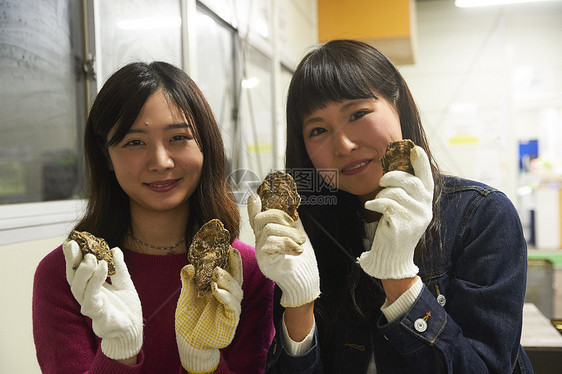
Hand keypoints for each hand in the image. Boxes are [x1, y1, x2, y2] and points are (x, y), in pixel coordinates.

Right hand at [63, 240, 142, 359]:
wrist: (133, 328)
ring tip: (91, 257)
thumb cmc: (126, 307)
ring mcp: (90, 306)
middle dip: (72, 260)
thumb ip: (119, 267)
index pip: (78, 270)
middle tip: (75, 245)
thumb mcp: (125, 282)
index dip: (73, 256)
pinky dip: (96, 281)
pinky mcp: (97, 315)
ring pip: (79, 288)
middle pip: (73, 277)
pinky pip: (92, 298)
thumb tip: (114, 248)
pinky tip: (103, 267)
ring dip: (84, 270)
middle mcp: (86, 296)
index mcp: (91, 287)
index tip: (72, 240)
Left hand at [175, 247, 242, 373]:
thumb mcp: (186, 297)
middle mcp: (229, 295)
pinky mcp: (231, 320)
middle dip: (234, 263)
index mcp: (220, 287)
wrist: (189, 342)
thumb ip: (188, 282)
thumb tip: (188, 266)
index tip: (226, 244)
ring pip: (235, 290)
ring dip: (227, 279)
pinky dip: (225, 296)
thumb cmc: (190, 318)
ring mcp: (231, 307)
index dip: (228, 257)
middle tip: (229, 251)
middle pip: (236, 276)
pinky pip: (232, 306)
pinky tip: (217, 290)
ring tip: (217, 272)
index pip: (227, 269)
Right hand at [247, 193, 319, 307]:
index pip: (256, 219)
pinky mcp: (264, 261)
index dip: (253, 208)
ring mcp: (260, 251)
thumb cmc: (302, 261)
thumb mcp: (298, 236)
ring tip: (301, 243)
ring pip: (269, 230)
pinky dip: (288, 244)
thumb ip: (293, 223)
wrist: (304, 280)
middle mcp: (260, 241)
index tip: (254, 197)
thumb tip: (293, 208)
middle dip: (281, 217)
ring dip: (290, 234)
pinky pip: (271, 244)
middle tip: (296, 229)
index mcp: (268, 234)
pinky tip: (297, 251)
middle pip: (261, 219)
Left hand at [357, 145, 433, 278]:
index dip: (421, 162)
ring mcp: (415, 217)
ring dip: (383, 193)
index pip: (427, 177)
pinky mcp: (403, 224)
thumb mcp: (405, 208)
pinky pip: (387, 204)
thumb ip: (405, 191)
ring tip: (378, 201)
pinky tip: (371, 207)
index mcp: (426, 202)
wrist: (393, 256)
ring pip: (396, 193)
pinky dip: (375, 202)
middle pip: (411, 182)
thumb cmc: (396, 228)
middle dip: (393, 176)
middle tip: (382, 179)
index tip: (414, 149)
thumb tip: (397, 169)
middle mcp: (425, 208)